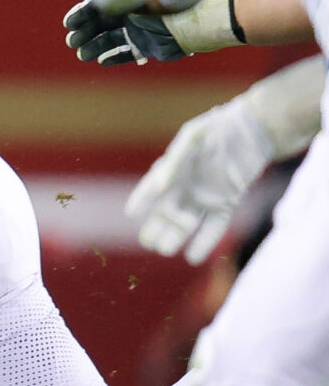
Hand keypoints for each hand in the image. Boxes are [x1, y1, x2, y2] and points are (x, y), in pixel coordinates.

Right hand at [65, 0, 184, 65]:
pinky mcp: (149, 47)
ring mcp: (139, 31)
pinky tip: (102, 61)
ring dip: (95, 47)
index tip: (70, 24)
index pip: (98, 6)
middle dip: (85, 33)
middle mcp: (132, 14)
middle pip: (101, 25)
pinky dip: (115, 58)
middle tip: (72, 42)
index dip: (82, 15)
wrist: (201, 16)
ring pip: (111, 41)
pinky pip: (128, 54)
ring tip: (82, 55)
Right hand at [129, 99, 272, 261]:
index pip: (150, 188)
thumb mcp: (195, 137)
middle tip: (150, 242)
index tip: (131, 213)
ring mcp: (204, 197)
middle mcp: (184, 186)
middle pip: (164, 213)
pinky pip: (213, 226)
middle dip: (155, 228)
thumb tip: (160, 187)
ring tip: (166, 250)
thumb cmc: (218, 128)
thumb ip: (177, 160)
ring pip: (185, 223)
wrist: (253, 130)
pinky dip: (204, 242)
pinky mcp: (225, 203)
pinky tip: (193, 258)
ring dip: (175, 237)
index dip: (140, 199)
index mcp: (171, 169)